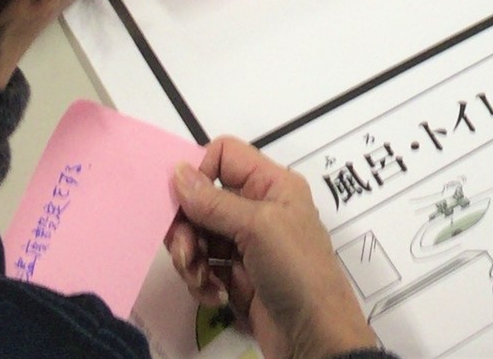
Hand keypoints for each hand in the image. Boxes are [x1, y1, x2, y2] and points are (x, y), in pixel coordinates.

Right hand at [167, 138, 375, 358]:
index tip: (183, 201)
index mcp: (271, 184)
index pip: (224, 155)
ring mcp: (245, 243)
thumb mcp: (258, 227)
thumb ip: (214, 201)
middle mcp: (257, 208)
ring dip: (191, 257)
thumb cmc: (297, 271)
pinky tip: (214, 295)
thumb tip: (177, 171)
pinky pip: (202, 265)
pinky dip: (201, 280)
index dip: (199, 172)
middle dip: (187, 225)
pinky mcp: (235, 275)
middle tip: (184, 251)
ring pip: (197, 234)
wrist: (314, 337)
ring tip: (201, 279)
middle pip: (202, 198)